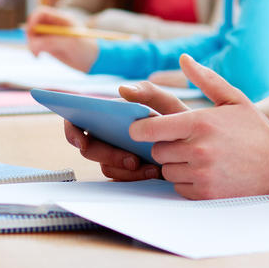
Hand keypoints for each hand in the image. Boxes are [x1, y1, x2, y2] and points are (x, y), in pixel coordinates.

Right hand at [26, 6, 97, 71]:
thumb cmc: (86, 49)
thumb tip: (33, 45)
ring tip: (37, 55)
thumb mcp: (70, 44)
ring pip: (33, 36)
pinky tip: (38, 56)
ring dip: (31, 44)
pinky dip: (34, 50)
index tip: (31, 32)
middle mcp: (54, 26)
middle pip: (34, 24)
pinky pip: (36, 45)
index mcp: (61, 19)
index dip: (33, 20)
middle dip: (30, 35)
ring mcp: (51, 36)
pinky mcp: (50, 46)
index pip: (41, 12)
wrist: (94, 61)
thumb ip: (51, 42)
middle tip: (33, 48)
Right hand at [63, 81, 190, 181]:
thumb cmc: (177, 120)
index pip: (77, 122)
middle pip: (90, 148)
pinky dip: (134, 177)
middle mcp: (108, 136)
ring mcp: (115, 155)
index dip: (72, 132)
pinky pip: (120, 179)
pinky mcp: (125, 172)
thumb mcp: (166, 103)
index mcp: (110, 116)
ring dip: (124, 168)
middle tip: (131, 159)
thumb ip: (147, 92)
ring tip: (149, 167)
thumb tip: (122, 88)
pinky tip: (152, 172)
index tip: (81, 142)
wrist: (196, 145)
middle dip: (108, 155)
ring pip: (105, 166)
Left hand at [131, 55, 268, 199]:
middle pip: (157, 150)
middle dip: (166, 145)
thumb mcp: (233, 98)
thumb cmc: (255, 129)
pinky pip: (179, 187)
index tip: (137, 128)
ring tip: (198, 157)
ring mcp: (202, 174)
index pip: (151, 128)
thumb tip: (184, 58)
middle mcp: (198, 149)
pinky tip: (205, 172)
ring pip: (166, 170)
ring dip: (176, 164)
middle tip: (184, 142)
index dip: (139, 128)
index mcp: (200, 122)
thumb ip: (206, 79)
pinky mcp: (206, 193)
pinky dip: (186, 181)